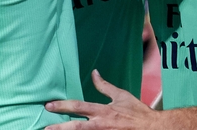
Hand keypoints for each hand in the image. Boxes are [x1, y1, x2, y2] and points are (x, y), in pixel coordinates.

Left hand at [45, 70, 160, 129]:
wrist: (152, 128)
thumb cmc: (137, 112)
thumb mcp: (121, 95)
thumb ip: (104, 86)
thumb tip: (94, 73)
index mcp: (102, 111)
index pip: (78, 107)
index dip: (62, 106)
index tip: (49, 105)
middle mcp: (100, 125)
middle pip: (75, 127)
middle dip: (58, 128)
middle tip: (44, 128)